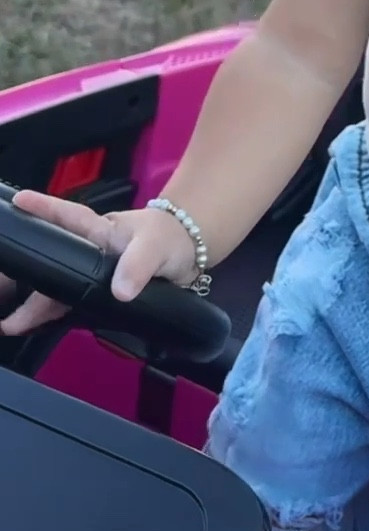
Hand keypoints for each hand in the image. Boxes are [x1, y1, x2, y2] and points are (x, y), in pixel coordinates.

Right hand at [0, 190, 198, 336]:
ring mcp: (93, 272)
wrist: (189, 256)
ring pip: (56, 286)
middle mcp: (89, 250)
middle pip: (50, 261)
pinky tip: (36, 327)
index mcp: (100, 231)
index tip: (17, 202)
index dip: (43, 209)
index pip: (67, 217)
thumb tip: (119, 292)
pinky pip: (70, 303)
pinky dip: (53, 315)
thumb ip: (139, 265)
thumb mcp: (155, 247)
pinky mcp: (100, 293)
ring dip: (34, 304)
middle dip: (20, 277)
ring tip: (10, 324)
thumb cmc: (169, 239)